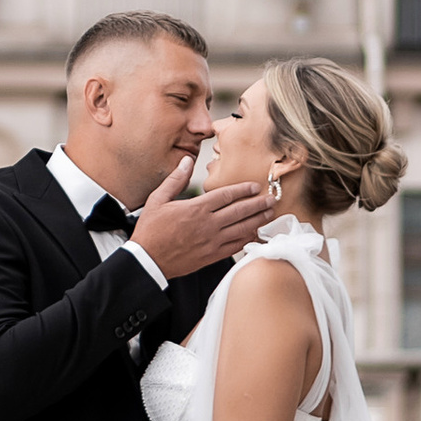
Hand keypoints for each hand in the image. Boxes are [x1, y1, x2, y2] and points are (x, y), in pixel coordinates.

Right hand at [130, 158, 270, 281]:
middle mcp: (208, 224)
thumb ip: (175, 180)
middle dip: (258, 204)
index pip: (226, 195)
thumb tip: (186, 161)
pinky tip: (257, 234)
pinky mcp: (212, 255)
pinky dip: (249, 239)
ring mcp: (212, 241)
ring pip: (242, 228)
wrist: (148, 260)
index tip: (255, 186)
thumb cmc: (151, 230)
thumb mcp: (157, 200)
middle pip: (240, 211)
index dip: (243, 189)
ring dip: (258, 220)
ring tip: (270, 214)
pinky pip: (236, 246)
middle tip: (272, 199)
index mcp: (196, 209)